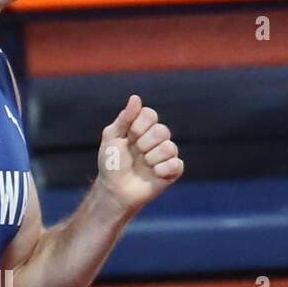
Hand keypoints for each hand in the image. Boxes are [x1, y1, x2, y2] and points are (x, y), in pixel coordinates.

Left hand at [95, 95, 184, 211]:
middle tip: (135, 152)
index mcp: (142, 128)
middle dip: (143, 143)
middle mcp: (156, 139)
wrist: (114, 189)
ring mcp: (166, 154)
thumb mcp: (111, 137)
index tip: (128, 137)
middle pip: (162, 130)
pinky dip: (160, 169)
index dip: (138, 126)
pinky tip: (152, 174)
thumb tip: (135, 97)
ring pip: (169, 147)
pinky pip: (176, 164)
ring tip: (143, 164)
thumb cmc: (111, 162)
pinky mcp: (173, 170)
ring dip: (151, 158)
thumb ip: (124, 118)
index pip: (150, 114)